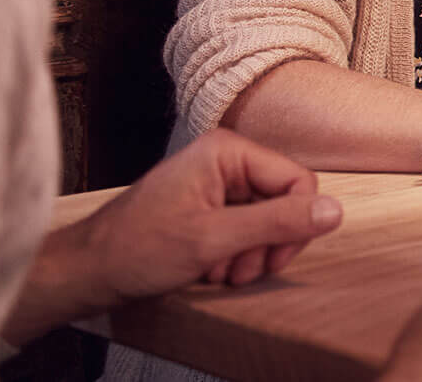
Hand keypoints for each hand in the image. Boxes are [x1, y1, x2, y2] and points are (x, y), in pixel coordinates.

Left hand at [4, 129, 343, 343]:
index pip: (298, 182)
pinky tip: (213, 267)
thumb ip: (277, 222)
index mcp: (228, 151)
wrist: (87, 271)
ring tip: (222, 271)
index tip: (271, 258)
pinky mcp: (211, 204)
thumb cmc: (137, 249)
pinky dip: (237, 254)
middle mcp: (226, 159)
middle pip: (285, 201)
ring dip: (252, 253)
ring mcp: (218, 182)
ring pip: (269, 218)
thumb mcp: (213, 239)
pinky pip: (248, 226)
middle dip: (269, 242)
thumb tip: (334, 211)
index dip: (295, 224)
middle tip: (242, 269)